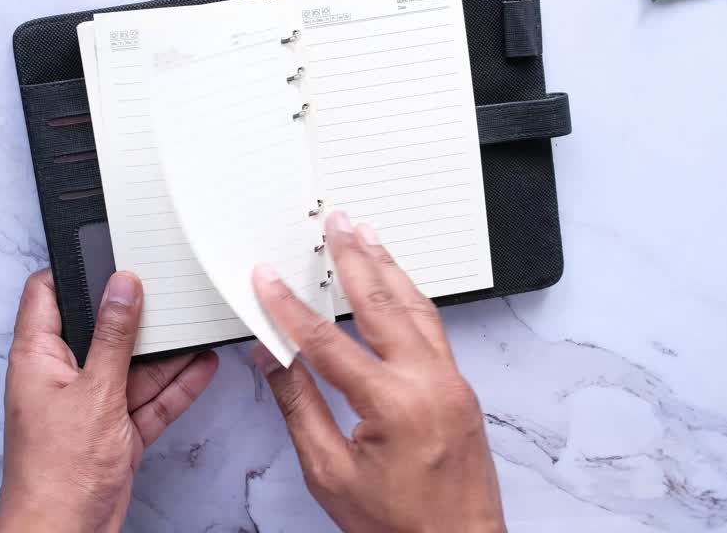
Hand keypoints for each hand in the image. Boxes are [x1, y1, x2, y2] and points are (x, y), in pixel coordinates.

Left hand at [0, 270, 218, 532]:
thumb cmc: (56, 473)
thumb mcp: (94, 391)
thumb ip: (113, 336)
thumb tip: (122, 286)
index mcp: (38, 357)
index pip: (47, 294)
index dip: (74, 269)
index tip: (107, 251)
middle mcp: (62, 376)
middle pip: (100, 329)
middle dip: (134, 313)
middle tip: (166, 287)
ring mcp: (91, 405)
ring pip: (132, 366)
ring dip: (165, 352)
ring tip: (197, 323)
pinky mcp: (115, 431)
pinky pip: (149, 400)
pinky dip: (175, 387)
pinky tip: (202, 366)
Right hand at [252, 211, 505, 532]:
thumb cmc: (400, 524)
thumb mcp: (330, 472)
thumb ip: (299, 407)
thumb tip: (273, 360)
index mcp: (393, 403)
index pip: (326, 341)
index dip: (288, 307)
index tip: (266, 279)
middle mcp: (428, 382)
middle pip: (382, 303)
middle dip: (353, 258)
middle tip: (335, 224)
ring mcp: (451, 382)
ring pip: (416, 307)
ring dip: (388, 267)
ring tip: (366, 235)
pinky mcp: (460, 388)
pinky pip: (433, 327)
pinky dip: (410, 297)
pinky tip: (398, 284)